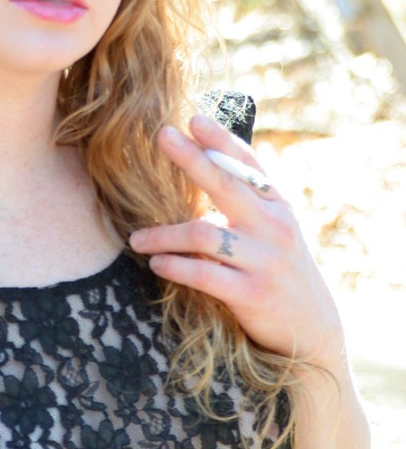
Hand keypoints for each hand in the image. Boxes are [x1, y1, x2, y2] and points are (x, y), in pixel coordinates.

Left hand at [129, 114, 344, 367]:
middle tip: (161, 135)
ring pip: (202, 234)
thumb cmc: (278, 269)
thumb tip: (203, 160)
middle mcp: (274, 227)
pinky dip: (174, 266)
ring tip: (136, 240)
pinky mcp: (252, 294)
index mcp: (278, 206)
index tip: (194, 118)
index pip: (249, 164)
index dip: (222, 139)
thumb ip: (246, 200)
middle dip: (191, 158)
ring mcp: (264, 260)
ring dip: (162, 235)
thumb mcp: (273, 230)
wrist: (311, 329)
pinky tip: (157, 265)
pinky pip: (203, 274)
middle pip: (225, 184)